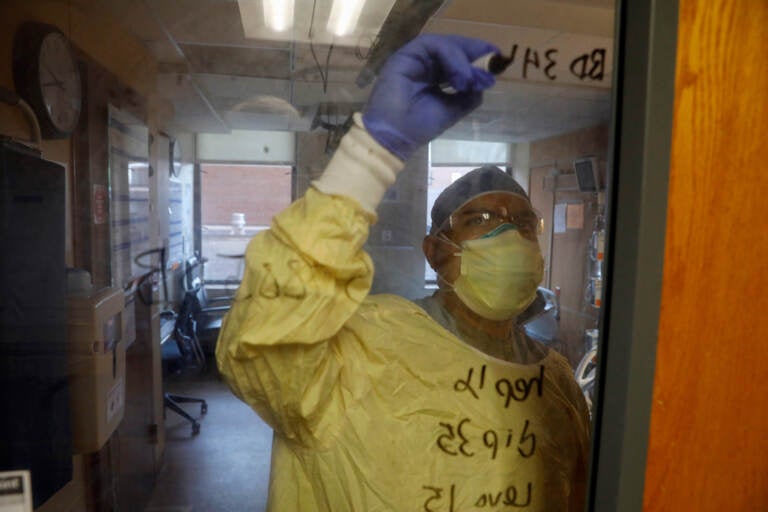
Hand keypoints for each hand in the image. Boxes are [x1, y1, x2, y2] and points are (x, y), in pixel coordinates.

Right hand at [362, 34, 498, 160]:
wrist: (395, 138)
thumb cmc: (419, 127)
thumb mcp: (453, 110)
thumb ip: (469, 95)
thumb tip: (483, 82)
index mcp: (432, 76)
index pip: (456, 59)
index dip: (475, 57)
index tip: (496, 60)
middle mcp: (423, 64)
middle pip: (452, 47)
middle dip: (474, 52)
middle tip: (492, 60)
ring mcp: (414, 59)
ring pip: (444, 45)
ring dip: (463, 59)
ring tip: (470, 79)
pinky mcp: (405, 56)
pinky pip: (432, 46)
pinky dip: (451, 58)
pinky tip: (460, 76)